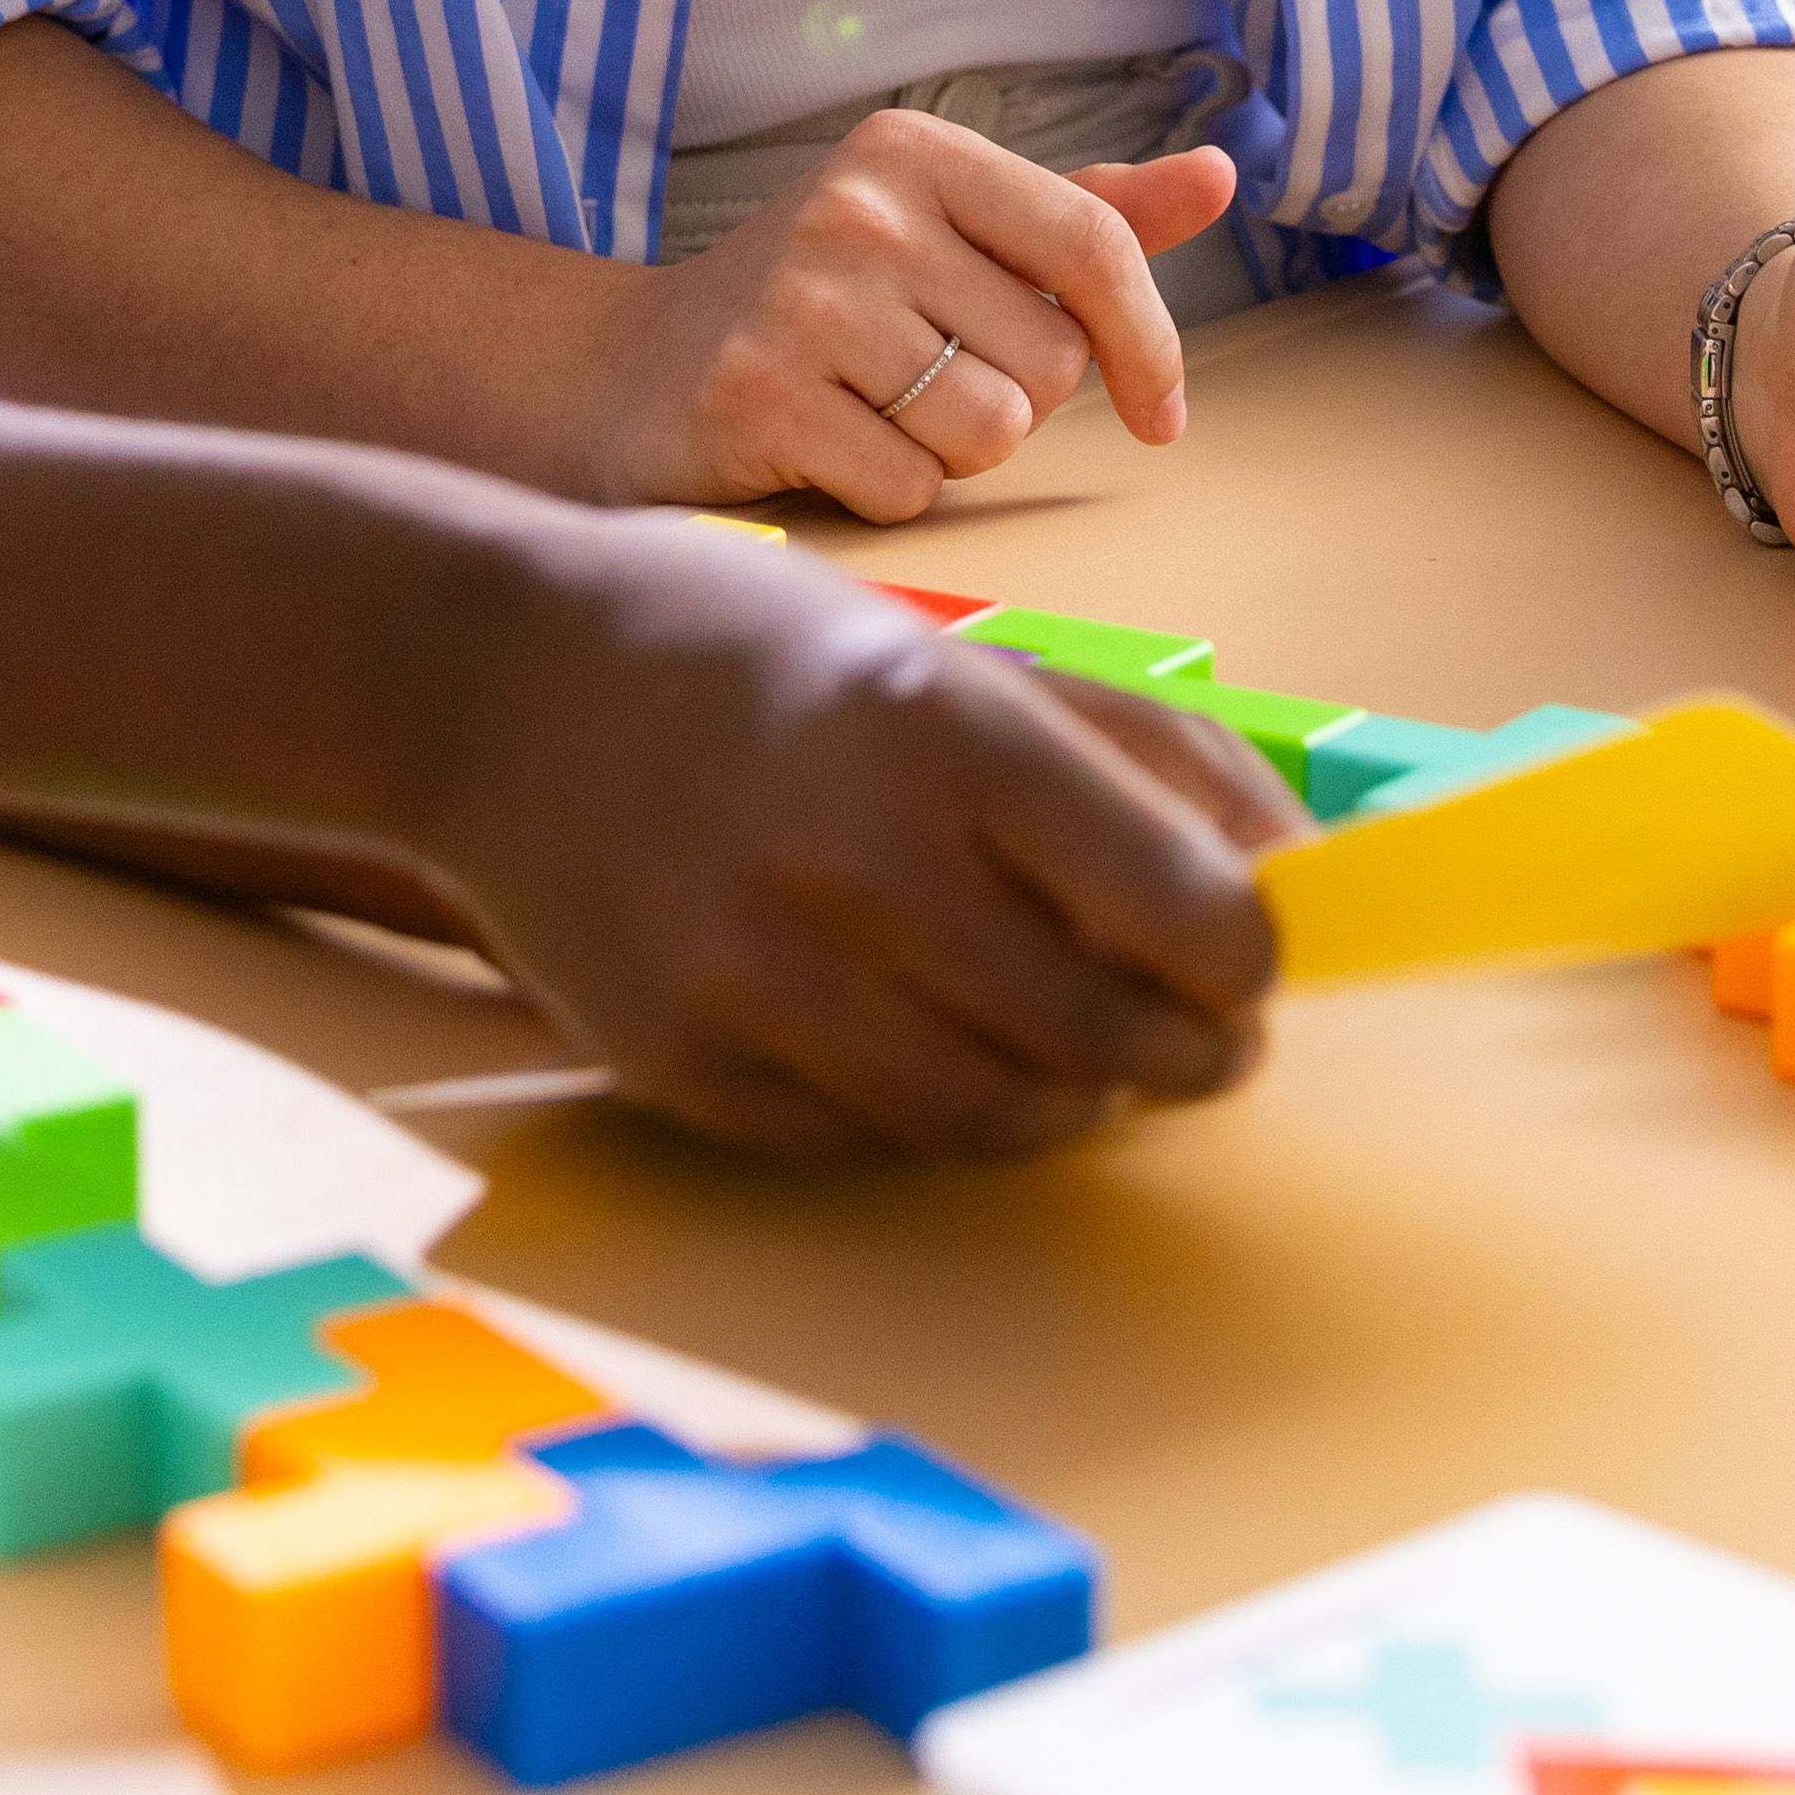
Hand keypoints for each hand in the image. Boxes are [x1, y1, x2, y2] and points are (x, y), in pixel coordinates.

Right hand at [416, 521, 1290, 1151]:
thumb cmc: (753, 653)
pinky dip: (942, 1114)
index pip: (1192, 914)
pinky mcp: (691, 1068)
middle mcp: (857, 859)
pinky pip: (881, 1144)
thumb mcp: (957, 649)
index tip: (1248, 965)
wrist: (491, 687)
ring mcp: (764, 978)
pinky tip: (933, 1041)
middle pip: (1116, 1039)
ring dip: (1075, 1099)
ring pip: (1007, 1117)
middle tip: (1194, 1040)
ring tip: (1072, 1048)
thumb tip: (1303, 872)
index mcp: (945, 726)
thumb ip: (1147, 750)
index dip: (1249, 964)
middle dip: (1189, 1054)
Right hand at [610, 108, 1236, 512]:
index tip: (1162, 413)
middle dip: (1012, 401)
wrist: (631, 372)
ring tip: (873, 414)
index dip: (1150, 341)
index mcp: (912, 150)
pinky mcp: (758, 394)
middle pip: (1050, 362)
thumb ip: (1084, 214)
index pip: (1092, 242)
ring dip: (951, 454)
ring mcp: (801, 299)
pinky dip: (885, 493)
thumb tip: (1223, 175)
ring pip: (990, 432)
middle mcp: (856, 208)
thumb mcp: (945, 232)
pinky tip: (823, 450)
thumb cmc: (820, 305)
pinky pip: (911, 488)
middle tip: (921, 382)